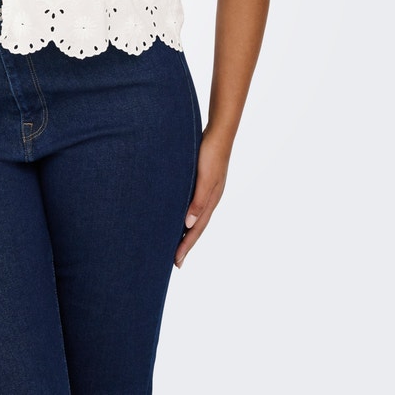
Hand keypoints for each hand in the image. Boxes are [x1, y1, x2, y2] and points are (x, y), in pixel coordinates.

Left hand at [174, 129, 230, 267]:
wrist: (218, 132)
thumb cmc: (211, 154)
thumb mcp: (205, 178)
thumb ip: (198, 200)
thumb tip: (188, 225)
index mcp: (211, 201)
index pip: (197, 229)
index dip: (186, 246)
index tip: (176, 262)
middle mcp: (210, 198)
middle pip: (197, 227)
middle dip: (187, 244)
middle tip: (176, 261)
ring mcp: (207, 190)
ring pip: (195, 216)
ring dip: (186, 231)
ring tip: (176, 242)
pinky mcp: (201, 181)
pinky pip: (193, 204)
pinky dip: (186, 214)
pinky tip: (178, 213)